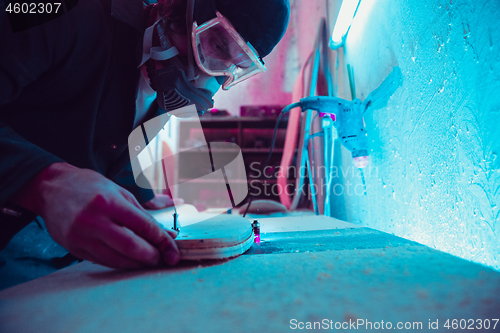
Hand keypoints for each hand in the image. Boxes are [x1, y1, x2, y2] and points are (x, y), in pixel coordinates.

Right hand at [12, 162, 179, 268]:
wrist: (52, 188)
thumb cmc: (91, 187)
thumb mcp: (121, 193)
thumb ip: (144, 216)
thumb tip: (168, 236)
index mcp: (110, 201)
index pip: (143, 226)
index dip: (162, 242)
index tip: (173, 252)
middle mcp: (94, 219)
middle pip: (131, 247)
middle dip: (152, 257)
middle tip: (163, 259)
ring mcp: (82, 236)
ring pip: (117, 259)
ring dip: (137, 264)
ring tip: (149, 261)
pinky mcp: (73, 248)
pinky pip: (103, 261)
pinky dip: (120, 263)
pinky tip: (130, 261)